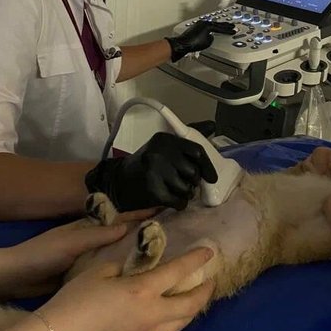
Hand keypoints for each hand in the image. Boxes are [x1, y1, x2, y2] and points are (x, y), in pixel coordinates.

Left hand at [9, 210, 155, 296]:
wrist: (16, 278)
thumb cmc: (41, 256)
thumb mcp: (69, 244)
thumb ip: (96, 235)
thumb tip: (128, 227)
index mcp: (88, 225)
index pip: (121, 215)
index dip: (142, 211)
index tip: (166, 206)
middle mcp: (92, 237)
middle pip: (124, 231)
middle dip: (145, 229)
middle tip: (174, 232)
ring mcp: (89, 255)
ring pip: (119, 250)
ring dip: (138, 250)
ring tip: (165, 254)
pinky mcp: (85, 273)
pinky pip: (110, 267)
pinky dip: (125, 267)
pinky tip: (140, 275)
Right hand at [38, 247, 214, 330]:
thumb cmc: (76, 299)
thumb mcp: (98, 271)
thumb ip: (120, 266)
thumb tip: (130, 267)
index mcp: (143, 290)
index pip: (178, 272)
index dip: (196, 260)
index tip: (209, 253)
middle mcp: (152, 314)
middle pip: (190, 306)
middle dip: (204, 293)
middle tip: (210, 283)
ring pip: (180, 324)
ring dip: (192, 310)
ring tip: (194, 300)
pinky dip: (174, 322)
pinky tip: (168, 316)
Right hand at [85, 132, 217, 211]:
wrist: (119, 182)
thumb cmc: (147, 165)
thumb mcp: (164, 147)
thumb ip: (186, 142)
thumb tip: (212, 126)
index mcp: (165, 139)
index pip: (196, 151)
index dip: (207, 166)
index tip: (212, 178)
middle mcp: (160, 152)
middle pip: (193, 171)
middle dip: (193, 182)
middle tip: (186, 184)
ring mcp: (155, 171)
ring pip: (187, 188)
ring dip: (185, 194)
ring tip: (176, 191)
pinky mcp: (152, 189)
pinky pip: (178, 201)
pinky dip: (179, 204)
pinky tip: (172, 200)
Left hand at [166, 20, 234, 61]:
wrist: (182, 44)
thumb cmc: (193, 43)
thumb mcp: (207, 43)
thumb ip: (212, 38)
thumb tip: (211, 36)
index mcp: (208, 26)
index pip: (221, 28)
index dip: (228, 30)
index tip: (233, 30)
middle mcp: (203, 23)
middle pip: (216, 24)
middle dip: (224, 26)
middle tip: (231, 25)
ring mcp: (198, 25)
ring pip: (211, 24)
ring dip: (217, 26)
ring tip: (223, 26)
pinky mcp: (195, 27)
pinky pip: (205, 26)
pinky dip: (210, 27)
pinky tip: (211, 29)